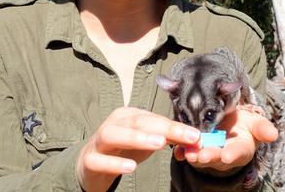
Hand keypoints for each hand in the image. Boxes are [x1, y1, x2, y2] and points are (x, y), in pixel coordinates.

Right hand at [76, 107, 201, 191]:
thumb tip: (194, 139)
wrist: (90, 164)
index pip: (153, 118)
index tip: (195, 135)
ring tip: (159, 144)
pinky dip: (114, 163)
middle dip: (162, 128)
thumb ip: (167, 138)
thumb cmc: (122, 149)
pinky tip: (131, 167)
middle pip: (136, 122)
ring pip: (113, 134)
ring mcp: (99, 141)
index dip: (175, 126)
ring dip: (136, 137)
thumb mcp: (145, 141)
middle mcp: (113, 124)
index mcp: (127, 116)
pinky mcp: (89, 160)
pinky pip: (99, 160)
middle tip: (184, 136)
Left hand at [173, 108, 277, 170]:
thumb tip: (274, 134)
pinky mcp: (195, 147)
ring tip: (187, 153)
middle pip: (216, 157)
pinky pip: (187, 151)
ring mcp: (209, 151)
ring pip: (200, 156)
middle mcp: (224, 154)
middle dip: (209, 157)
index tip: (227, 155)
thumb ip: (263, 129)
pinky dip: (181, 151)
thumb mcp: (256, 123)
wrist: (229, 123)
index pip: (237, 153)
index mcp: (241, 149)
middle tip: (202, 156)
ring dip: (193, 155)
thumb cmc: (245, 125)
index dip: (232, 154)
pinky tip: (177, 150)